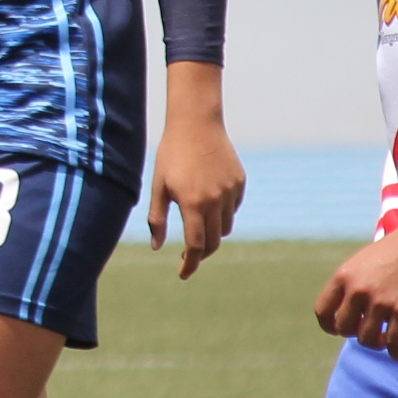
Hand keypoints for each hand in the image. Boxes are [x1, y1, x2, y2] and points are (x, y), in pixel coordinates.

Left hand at [145, 66, 246, 277]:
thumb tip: (157, 247)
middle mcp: (215, 200)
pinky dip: (222, 213)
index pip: (194, 246)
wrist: (196, 123)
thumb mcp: (158, 185)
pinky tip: (209, 201)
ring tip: (197, 223)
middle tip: (188, 255)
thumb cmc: (171, 154)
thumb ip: (157, 218)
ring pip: (225, 227)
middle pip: (212, 241)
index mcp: (192, 203)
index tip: (183, 274)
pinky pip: (233, 208)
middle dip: (200, 252)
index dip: (190, 264)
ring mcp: (230, 191)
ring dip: (212, 232)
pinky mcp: (240, 182)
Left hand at [313, 221, 397, 357]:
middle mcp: (358, 290)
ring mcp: (381, 301)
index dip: (329, 325)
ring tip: (382, 341)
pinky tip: (397, 355)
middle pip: (344, 328)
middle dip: (353, 333)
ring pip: (367, 338)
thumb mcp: (361, 263)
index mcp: (343, 277)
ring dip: (375, 343)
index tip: (336, 331)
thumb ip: (350, 285)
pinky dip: (394, 351)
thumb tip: (345, 311)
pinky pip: (394, 340)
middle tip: (365, 331)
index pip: (323, 311)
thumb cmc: (393, 251)